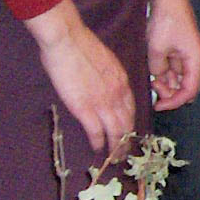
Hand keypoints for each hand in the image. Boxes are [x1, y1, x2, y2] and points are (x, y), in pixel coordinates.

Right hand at [24, 0, 136, 161]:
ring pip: (115, 131)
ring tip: (115, 158)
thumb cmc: (81, 46)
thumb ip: (109, 76)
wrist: (67, 40)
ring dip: (116, 147)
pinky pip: (96, 131)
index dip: (130, 122)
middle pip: (127, 123)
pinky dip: (98, 142)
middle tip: (125, 153)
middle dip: (127, 140)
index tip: (128, 132)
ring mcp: (102, 102)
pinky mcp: (85, 108)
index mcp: (122, 81)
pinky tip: (97, 149)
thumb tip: (105, 85)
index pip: (131, 108)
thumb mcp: (105, 61)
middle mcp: (118, 94)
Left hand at [146, 0, 199, 111]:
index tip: (157, 105)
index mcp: (196, 60)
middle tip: (152, 85)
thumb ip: (157, 70)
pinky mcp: (181, 50)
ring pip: (179, 78)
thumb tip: (157, 79)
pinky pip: (175, 68)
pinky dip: (165, 72)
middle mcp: (196, 60)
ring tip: (150, 76)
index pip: (189, 91)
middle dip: (169, 91)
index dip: (174, 102)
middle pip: (186, 87)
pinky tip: (153, 70)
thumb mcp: (156, 49)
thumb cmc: (167, 20)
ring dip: (165, 82)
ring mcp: (189, 55)